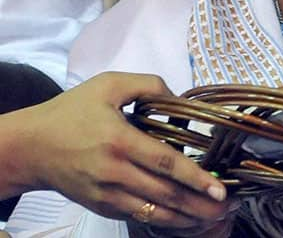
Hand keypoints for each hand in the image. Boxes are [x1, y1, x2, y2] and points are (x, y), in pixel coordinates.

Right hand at [5, 72, 227, 229]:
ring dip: (187, 218)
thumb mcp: (108, 85)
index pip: (165, 162)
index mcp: (120, 140)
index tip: (219, 187)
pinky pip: (138, 216)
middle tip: (228, 205)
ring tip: (214, 216)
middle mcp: (114, 172)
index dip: (195, 177)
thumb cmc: (71, 112)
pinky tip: (186, 218)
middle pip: (165, 194)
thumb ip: (147, 85)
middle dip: (200, 203)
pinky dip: (164, 221)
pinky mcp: (102, 206)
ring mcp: (107, 194)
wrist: (30, 147)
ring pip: (154, 213)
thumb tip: (179, 96)